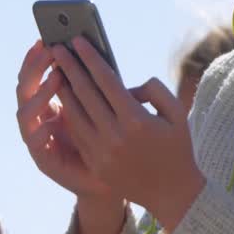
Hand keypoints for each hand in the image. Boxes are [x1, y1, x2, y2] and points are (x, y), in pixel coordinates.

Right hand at [16, 40, 115, 201]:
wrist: (110, 184)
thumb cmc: (110, 144)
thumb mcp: (104, 110)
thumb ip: (96, 87)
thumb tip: (97, 54)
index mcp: (51, 104)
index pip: (37, 74)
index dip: (39, 57)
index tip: (48, 38)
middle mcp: (39, 119)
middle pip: (24, 87)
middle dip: (34, 66)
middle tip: (48, 48)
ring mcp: (37, 139)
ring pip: (24, 111)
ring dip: (39, 91)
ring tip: (57, 76)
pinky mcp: (42, 159)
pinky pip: (33, 139)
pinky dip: (40, 126)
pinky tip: (52, 114)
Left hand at [51, 37, 204, 229]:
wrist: (171, 192)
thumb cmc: (177, 147)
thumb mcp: (177, 113)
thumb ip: (154, 90)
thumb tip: (126, 86)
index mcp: (136, 120)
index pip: (106, 81)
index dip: (90, 58)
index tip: (77, 41)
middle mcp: (115, 136)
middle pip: (85, 94)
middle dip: (69, 68)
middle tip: (58, 48)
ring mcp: (102, 152)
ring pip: (76, 114)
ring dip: (64, 89)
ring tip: (56, 70)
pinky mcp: (96, 163)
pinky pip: (78, 132)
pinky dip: (70, 113)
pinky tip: (65, 97)